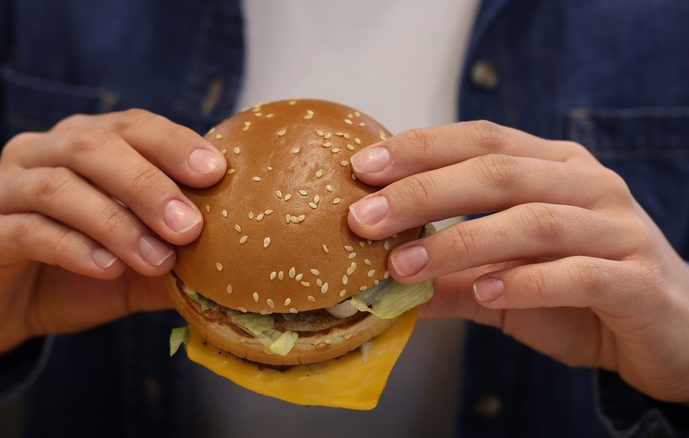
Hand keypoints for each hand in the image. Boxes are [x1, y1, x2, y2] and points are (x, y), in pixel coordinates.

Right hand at [0, 109, 225, 377]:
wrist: (4, 310)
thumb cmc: (80, 273)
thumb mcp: (139, 264)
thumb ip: (178, 254)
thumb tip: (238, 261)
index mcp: (84, 144)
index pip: (132, 126)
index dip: (173, 143)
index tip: (215, 171)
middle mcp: (41, 152)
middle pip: (94, 147)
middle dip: (149, 184)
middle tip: (188, 226)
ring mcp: (3, 189)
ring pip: (59, 186)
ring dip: (116, 223)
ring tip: (157, 258)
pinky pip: (27, 230)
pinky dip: (74, 248)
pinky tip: (107, 269)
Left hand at [347, 121, 688, 403]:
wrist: (669, 329)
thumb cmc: (580, 292)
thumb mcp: (503, 281)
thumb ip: (449, 278)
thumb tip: (379, 288)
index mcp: (554, 167)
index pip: (481, 139)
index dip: (420, 149)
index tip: (362, 168)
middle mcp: (587, 185)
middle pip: (498, 173)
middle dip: (423, 192)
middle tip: (365, 218)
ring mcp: (617, 229)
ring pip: (533, 222)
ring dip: (460, 243)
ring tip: (404, 267)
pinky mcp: (637, 280)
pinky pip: (578, 274)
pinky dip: (526, 283)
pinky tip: (484, 291)